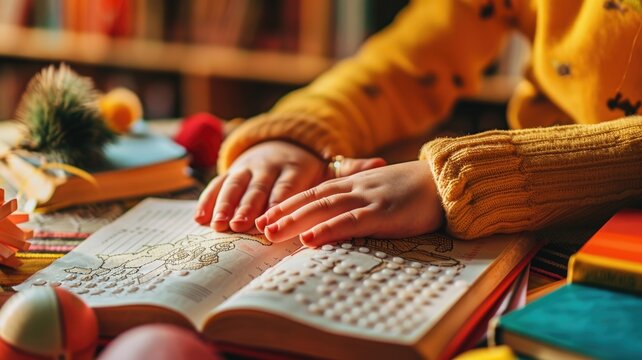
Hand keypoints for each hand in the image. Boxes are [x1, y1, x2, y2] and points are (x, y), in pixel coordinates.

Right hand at [195, 140, 385, 231]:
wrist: (280, 144)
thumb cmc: (307, 167)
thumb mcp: (328, 166)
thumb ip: (351, 168)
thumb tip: (382, 163)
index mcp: (295, 166)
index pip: (287, 185)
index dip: (279, 203)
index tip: (273, 221)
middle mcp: (269, 165)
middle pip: (258, 186)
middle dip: (249, 206)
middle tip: (241, 225)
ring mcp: (247, 168)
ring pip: (235, 185)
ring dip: (226, 205)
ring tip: (219, 224)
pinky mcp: (231, 172)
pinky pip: (217, 185)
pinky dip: (208, 200)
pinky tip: (201, 219)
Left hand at [255, 160, 443, 246]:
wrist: (444, 180)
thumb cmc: (411, 188)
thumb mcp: (378, 188)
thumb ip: (357, 198)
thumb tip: (336, 214)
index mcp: (352, 182)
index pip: (312, 192)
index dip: (286, 203)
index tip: (264, 215)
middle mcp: (354, 187)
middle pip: (311, 199)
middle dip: (282, 212)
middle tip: (257, 226)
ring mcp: (367, 198)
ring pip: (323, 208)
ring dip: (295, 220)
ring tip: (271, 233)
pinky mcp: (382, 212)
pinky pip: (350, 221)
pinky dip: (328, 229)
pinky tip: (310, 239)